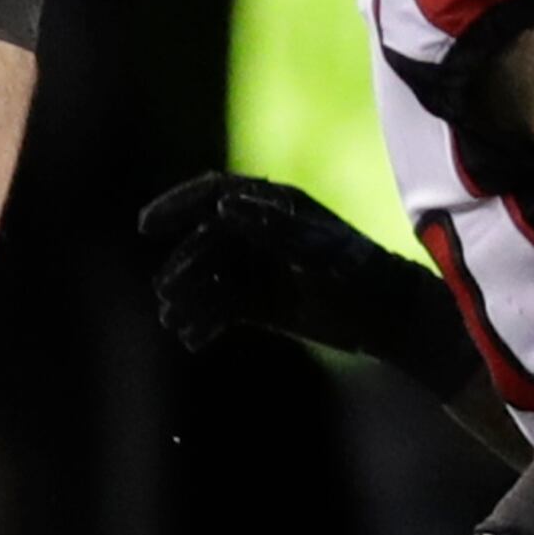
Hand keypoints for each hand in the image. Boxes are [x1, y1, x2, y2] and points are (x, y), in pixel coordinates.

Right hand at [138, 173, 476, 398]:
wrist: (387, 318)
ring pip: (208, 278)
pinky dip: (203, 320)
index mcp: (272, 206)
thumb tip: (223, 205)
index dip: (176, 205)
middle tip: (166, 297)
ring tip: (174, 323)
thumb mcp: (316, 247)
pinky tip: (192, 339)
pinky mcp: (259, 303)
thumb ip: (271, 226)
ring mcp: (258, 268)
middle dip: (182, 267)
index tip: (146, 226)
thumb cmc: (357, 274)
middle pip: (204, 243)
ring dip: (188, 298)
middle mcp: (259, 233)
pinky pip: (220, 307)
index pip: (212, 194)